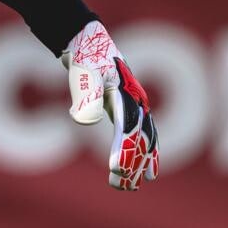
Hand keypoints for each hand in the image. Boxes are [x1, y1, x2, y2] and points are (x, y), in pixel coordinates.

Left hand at [61, 21, 158, 190]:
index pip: (128, 130)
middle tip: (121, 187)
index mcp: (128, 96)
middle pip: (141, 140)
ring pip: (145, 141)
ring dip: (139, 164)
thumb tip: (82, 120)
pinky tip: (141, 171)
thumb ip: (85, 95)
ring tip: (131, 187)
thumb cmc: (87, 56)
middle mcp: (138, 103)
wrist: (89, 40)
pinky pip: (142, 135)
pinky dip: (144, 154)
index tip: (114, 170)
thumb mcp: (83, 73)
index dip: (123, 151)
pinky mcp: (129, 109)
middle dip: (133, 164)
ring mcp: (136, 106)